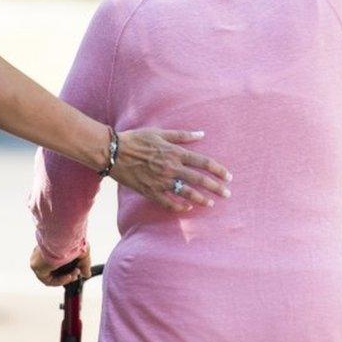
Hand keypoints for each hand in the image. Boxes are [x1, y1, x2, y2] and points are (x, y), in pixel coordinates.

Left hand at [30, 245, 91, 286]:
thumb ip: (84, 264)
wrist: (63, 237)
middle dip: (68, 274)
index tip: (78, 270)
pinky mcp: (36, 266)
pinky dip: (59, 281)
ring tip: (74, 274)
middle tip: (77, 273)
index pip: (57, 262)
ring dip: (65, 278)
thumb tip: (87, 274)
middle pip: (54, 270)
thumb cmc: (72, 239)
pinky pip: (48, 280)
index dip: (68, 269)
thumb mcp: (81, 252)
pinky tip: (69, 277)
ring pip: (51, 276)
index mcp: (50, 246)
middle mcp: (42, 253)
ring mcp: (37, 259)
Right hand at [112, 129, 230, 211]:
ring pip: (186, 193)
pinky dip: (179, 207)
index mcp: (175, 153)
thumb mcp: (159, 132)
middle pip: (199, 180)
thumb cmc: (136, 139)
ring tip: (210, 204)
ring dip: (201, 199)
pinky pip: (168, 203)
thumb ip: (182, 135)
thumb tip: (201, 134)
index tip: (228, 176)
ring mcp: (161, 182)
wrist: (112, 152)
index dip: (219, 170)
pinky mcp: (150, 191)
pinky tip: (186, 208)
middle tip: (227, 194)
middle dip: (216, 188)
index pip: (204, 162)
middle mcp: (171, 168)